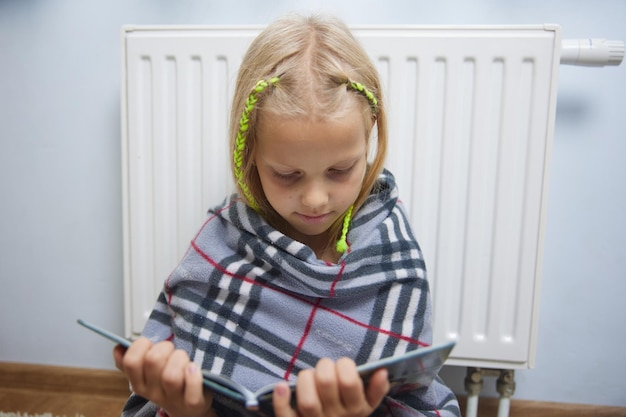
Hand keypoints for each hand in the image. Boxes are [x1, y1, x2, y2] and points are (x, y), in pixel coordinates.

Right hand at [113, 338, 215, 416]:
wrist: (187, 411)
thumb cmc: (167, 386)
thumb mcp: (147, 376)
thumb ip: (131, 362)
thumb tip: (118, 349)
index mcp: (139, 383)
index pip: (131, 361)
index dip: (141, 345)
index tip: (150, 344)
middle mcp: (153, 393)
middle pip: (153, 362)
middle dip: (165, 347)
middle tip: (171, 351)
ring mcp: (172, 399)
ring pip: (170, 376)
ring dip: (180, 359)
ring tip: (184, 360)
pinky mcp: (192, 403)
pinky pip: (191, 387)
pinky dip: (194, 375)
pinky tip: (193, 368)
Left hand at [272, 357, 389, 416]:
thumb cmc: (348, 415)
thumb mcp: (367, 406)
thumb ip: (376, 390)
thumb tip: (382, 371)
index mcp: (355, 409)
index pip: (349, 382)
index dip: (344, 365)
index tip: (342, 365)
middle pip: (326, 384)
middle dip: (324, 367)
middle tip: (324, 368)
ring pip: (308, 401)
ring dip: (305, 380)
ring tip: (308, 376)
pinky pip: (286, 415)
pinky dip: (281, 400)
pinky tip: (281, 386)